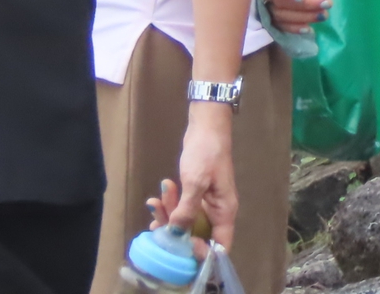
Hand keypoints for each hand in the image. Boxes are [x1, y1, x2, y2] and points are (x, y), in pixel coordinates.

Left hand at [164, 105, 237, 250]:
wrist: (206, 126)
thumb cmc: (207, 153)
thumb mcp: (195, 182)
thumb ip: (186, 210)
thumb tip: (175, 234)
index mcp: (225, 210)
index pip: (220, 245)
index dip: (201, 253)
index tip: (181, 248)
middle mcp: (217, 211)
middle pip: (198, 236)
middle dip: (175, 233)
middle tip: (156, 225)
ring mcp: (206, 203)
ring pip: (186, 222)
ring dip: (168, 216)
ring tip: (154, 202)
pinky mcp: (196, 194)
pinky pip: (181, 209)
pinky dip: (169, 206)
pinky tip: (156, 196)